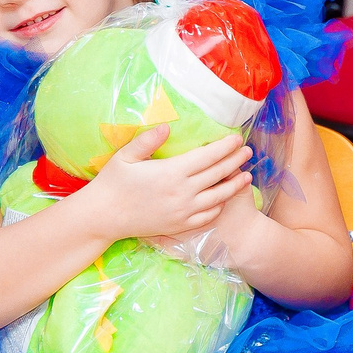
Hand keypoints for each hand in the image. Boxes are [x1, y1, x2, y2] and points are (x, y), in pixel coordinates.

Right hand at [75, 125, 252, 244]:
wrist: (104, 217)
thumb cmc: (112, 182)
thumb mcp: (126, 156)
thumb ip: (147, 140)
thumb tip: (168, 126)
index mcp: (172, 172)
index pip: (208, 156)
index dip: (226, 147)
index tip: (238, 139)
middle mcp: (183, 192)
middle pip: (218, 174)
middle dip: (236, 161)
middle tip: (248, 151)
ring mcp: (184, 211)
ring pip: (219, 196)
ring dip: (235, 185)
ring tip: (247, 175)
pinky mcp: (181, 225)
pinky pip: (208, 215)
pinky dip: (220, 205)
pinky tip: (224, 198)